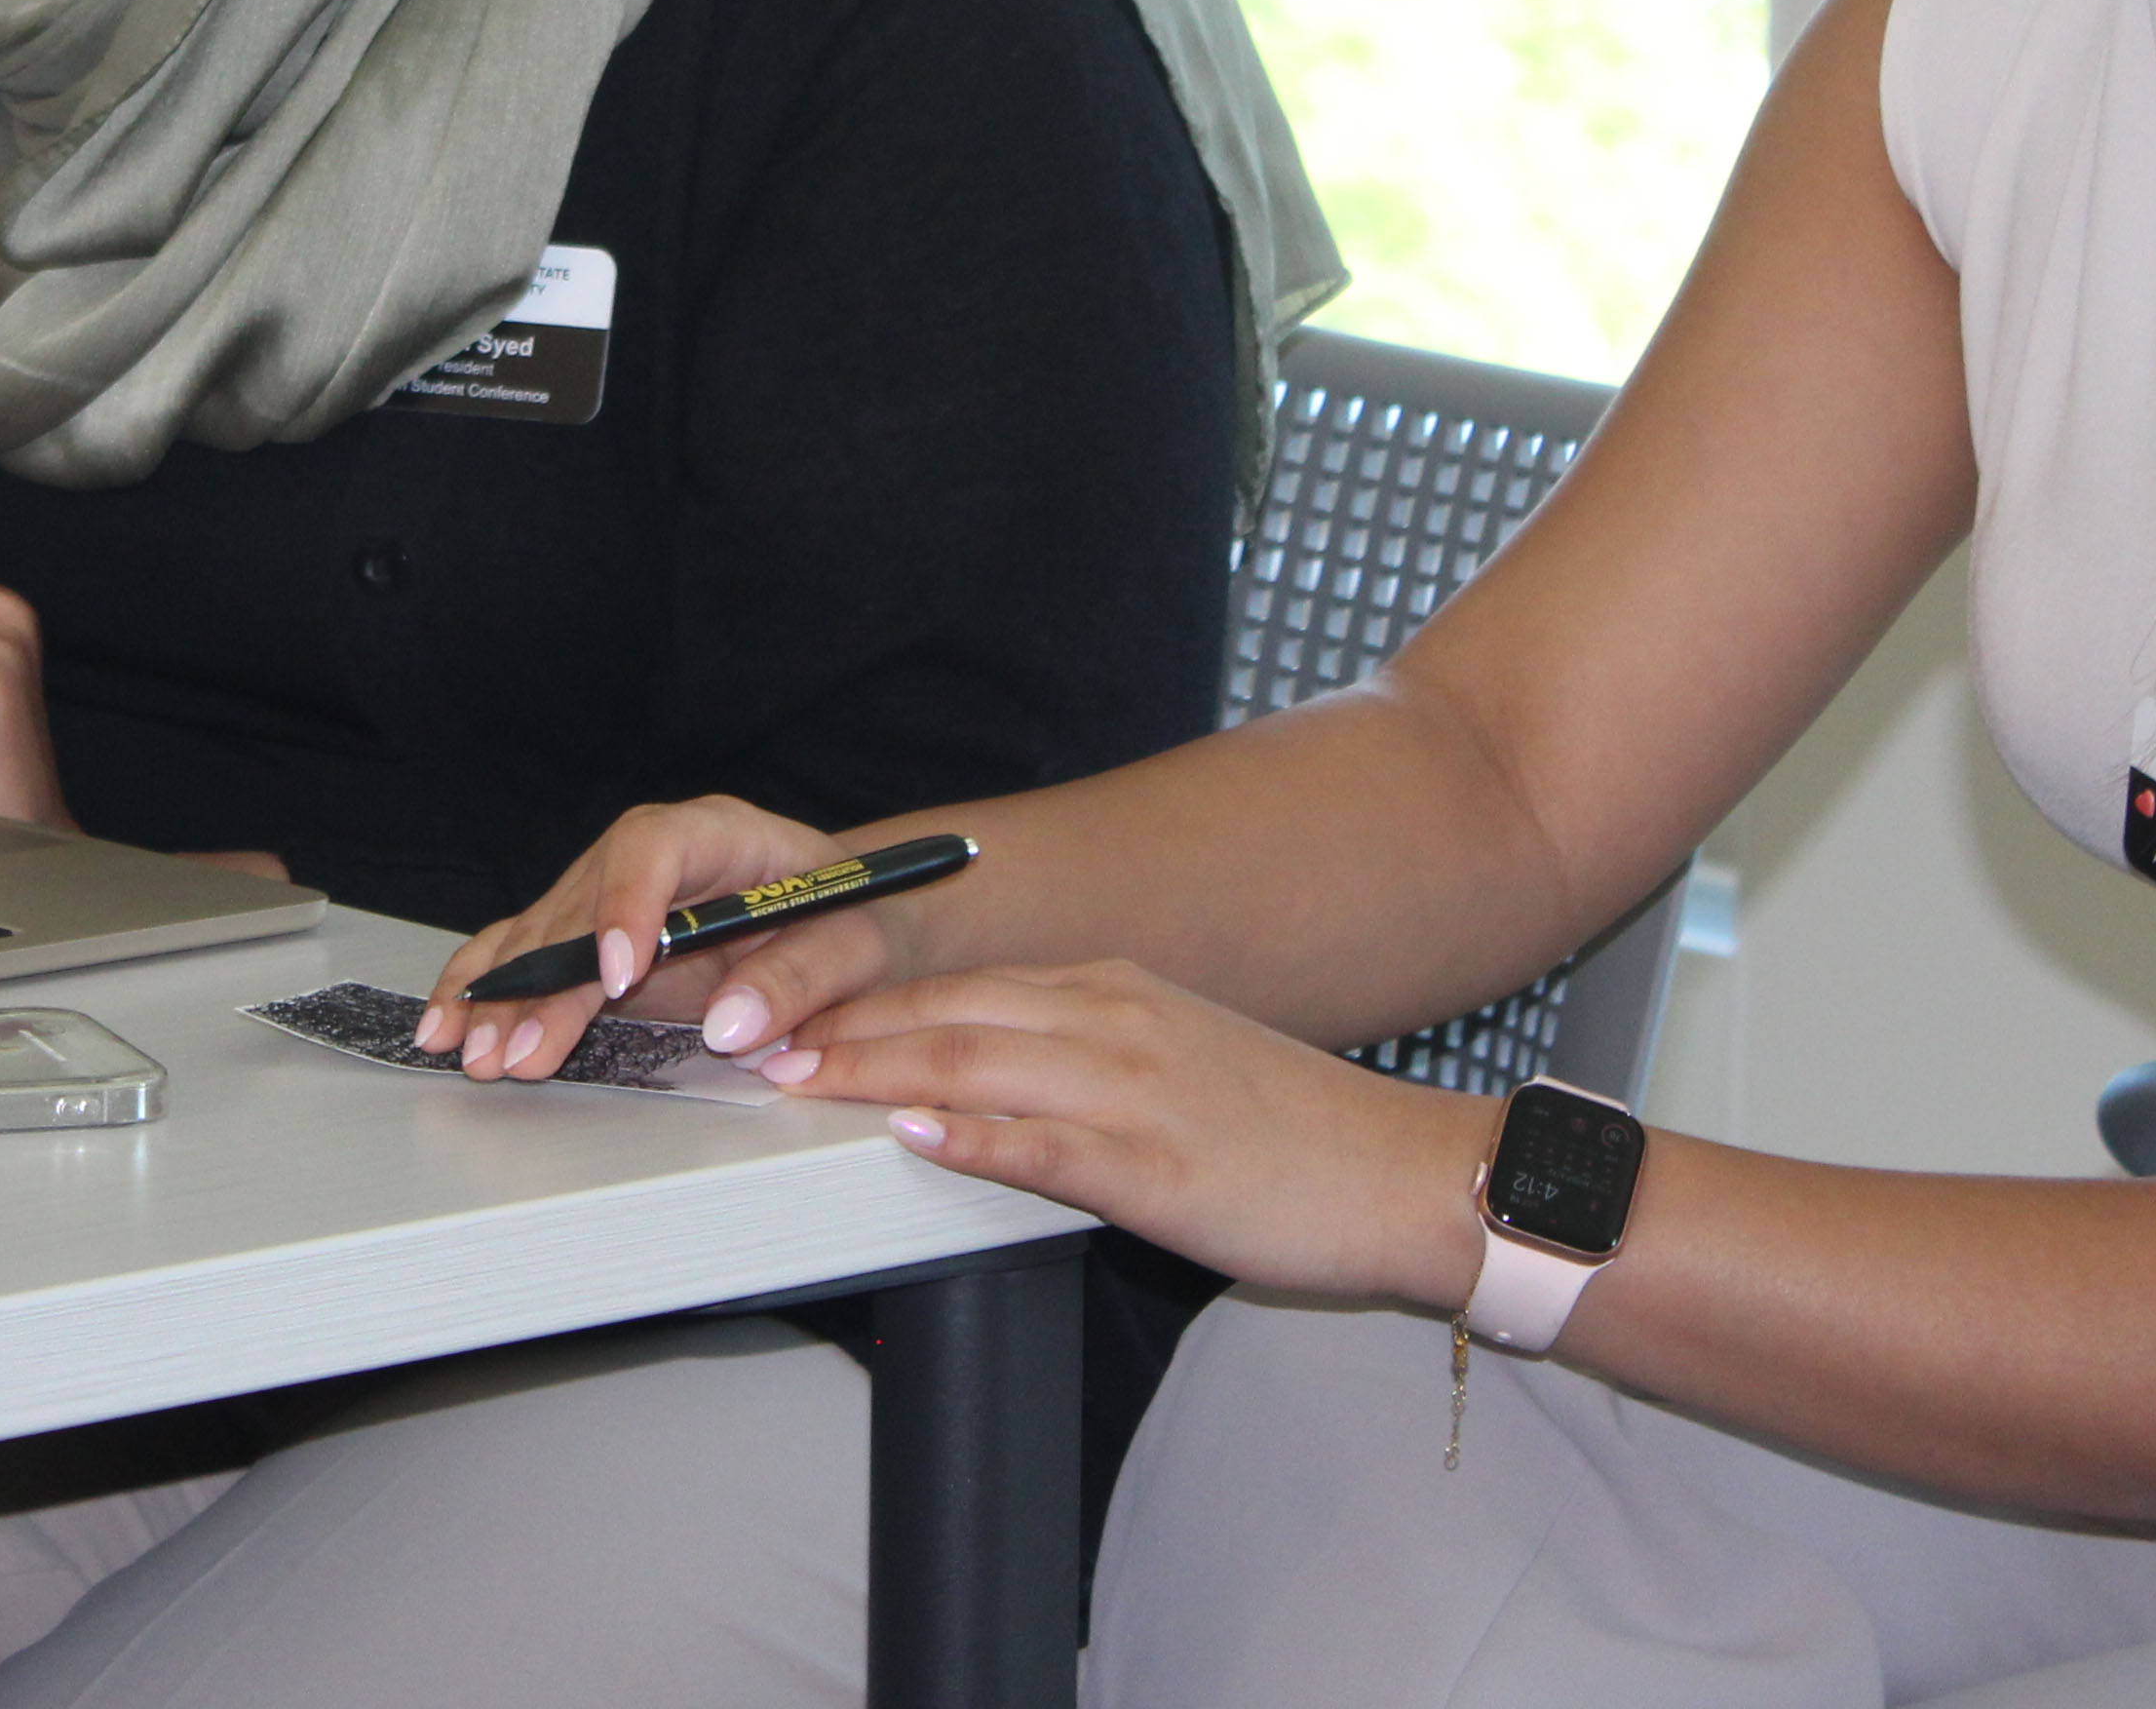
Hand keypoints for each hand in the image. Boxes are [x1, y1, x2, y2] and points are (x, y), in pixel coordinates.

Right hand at [420, 794, 947, 1079]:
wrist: (851, 920)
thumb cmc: (857, 923)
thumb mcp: (858, 948)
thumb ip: (803, 978)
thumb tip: (735, 1024)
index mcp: (720, 834)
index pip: (655, 847)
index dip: (625, 906)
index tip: (616, 975)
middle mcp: (651, 856)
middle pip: (580, 902)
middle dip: (544, 980)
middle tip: (521, 1050)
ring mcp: (611, 893)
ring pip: (539, 931)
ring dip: (501, 995)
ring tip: (471, 1053)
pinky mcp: (590, 935)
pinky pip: (523, 951)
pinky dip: (485, 988)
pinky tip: (447, 1026)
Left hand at [764, 958, 1501, 1306]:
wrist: (1405, 1170)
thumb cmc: (1292, 1133)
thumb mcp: (1173, 1068)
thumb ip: (1076, 1067)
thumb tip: (978, 1090)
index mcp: (1111, 994)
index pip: (959, 986)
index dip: (862, 998)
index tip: (785, 1008)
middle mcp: (1112, 1020)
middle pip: (946, 1011)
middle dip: (840, 1024)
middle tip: (750, 1035)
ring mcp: (1133, 1087)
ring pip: (978, 1061)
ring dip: (874, 1067)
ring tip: (792, 1073)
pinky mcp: (1157, 1165)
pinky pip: (1047, 1144)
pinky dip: (973, 1134)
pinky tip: (915, 1130)